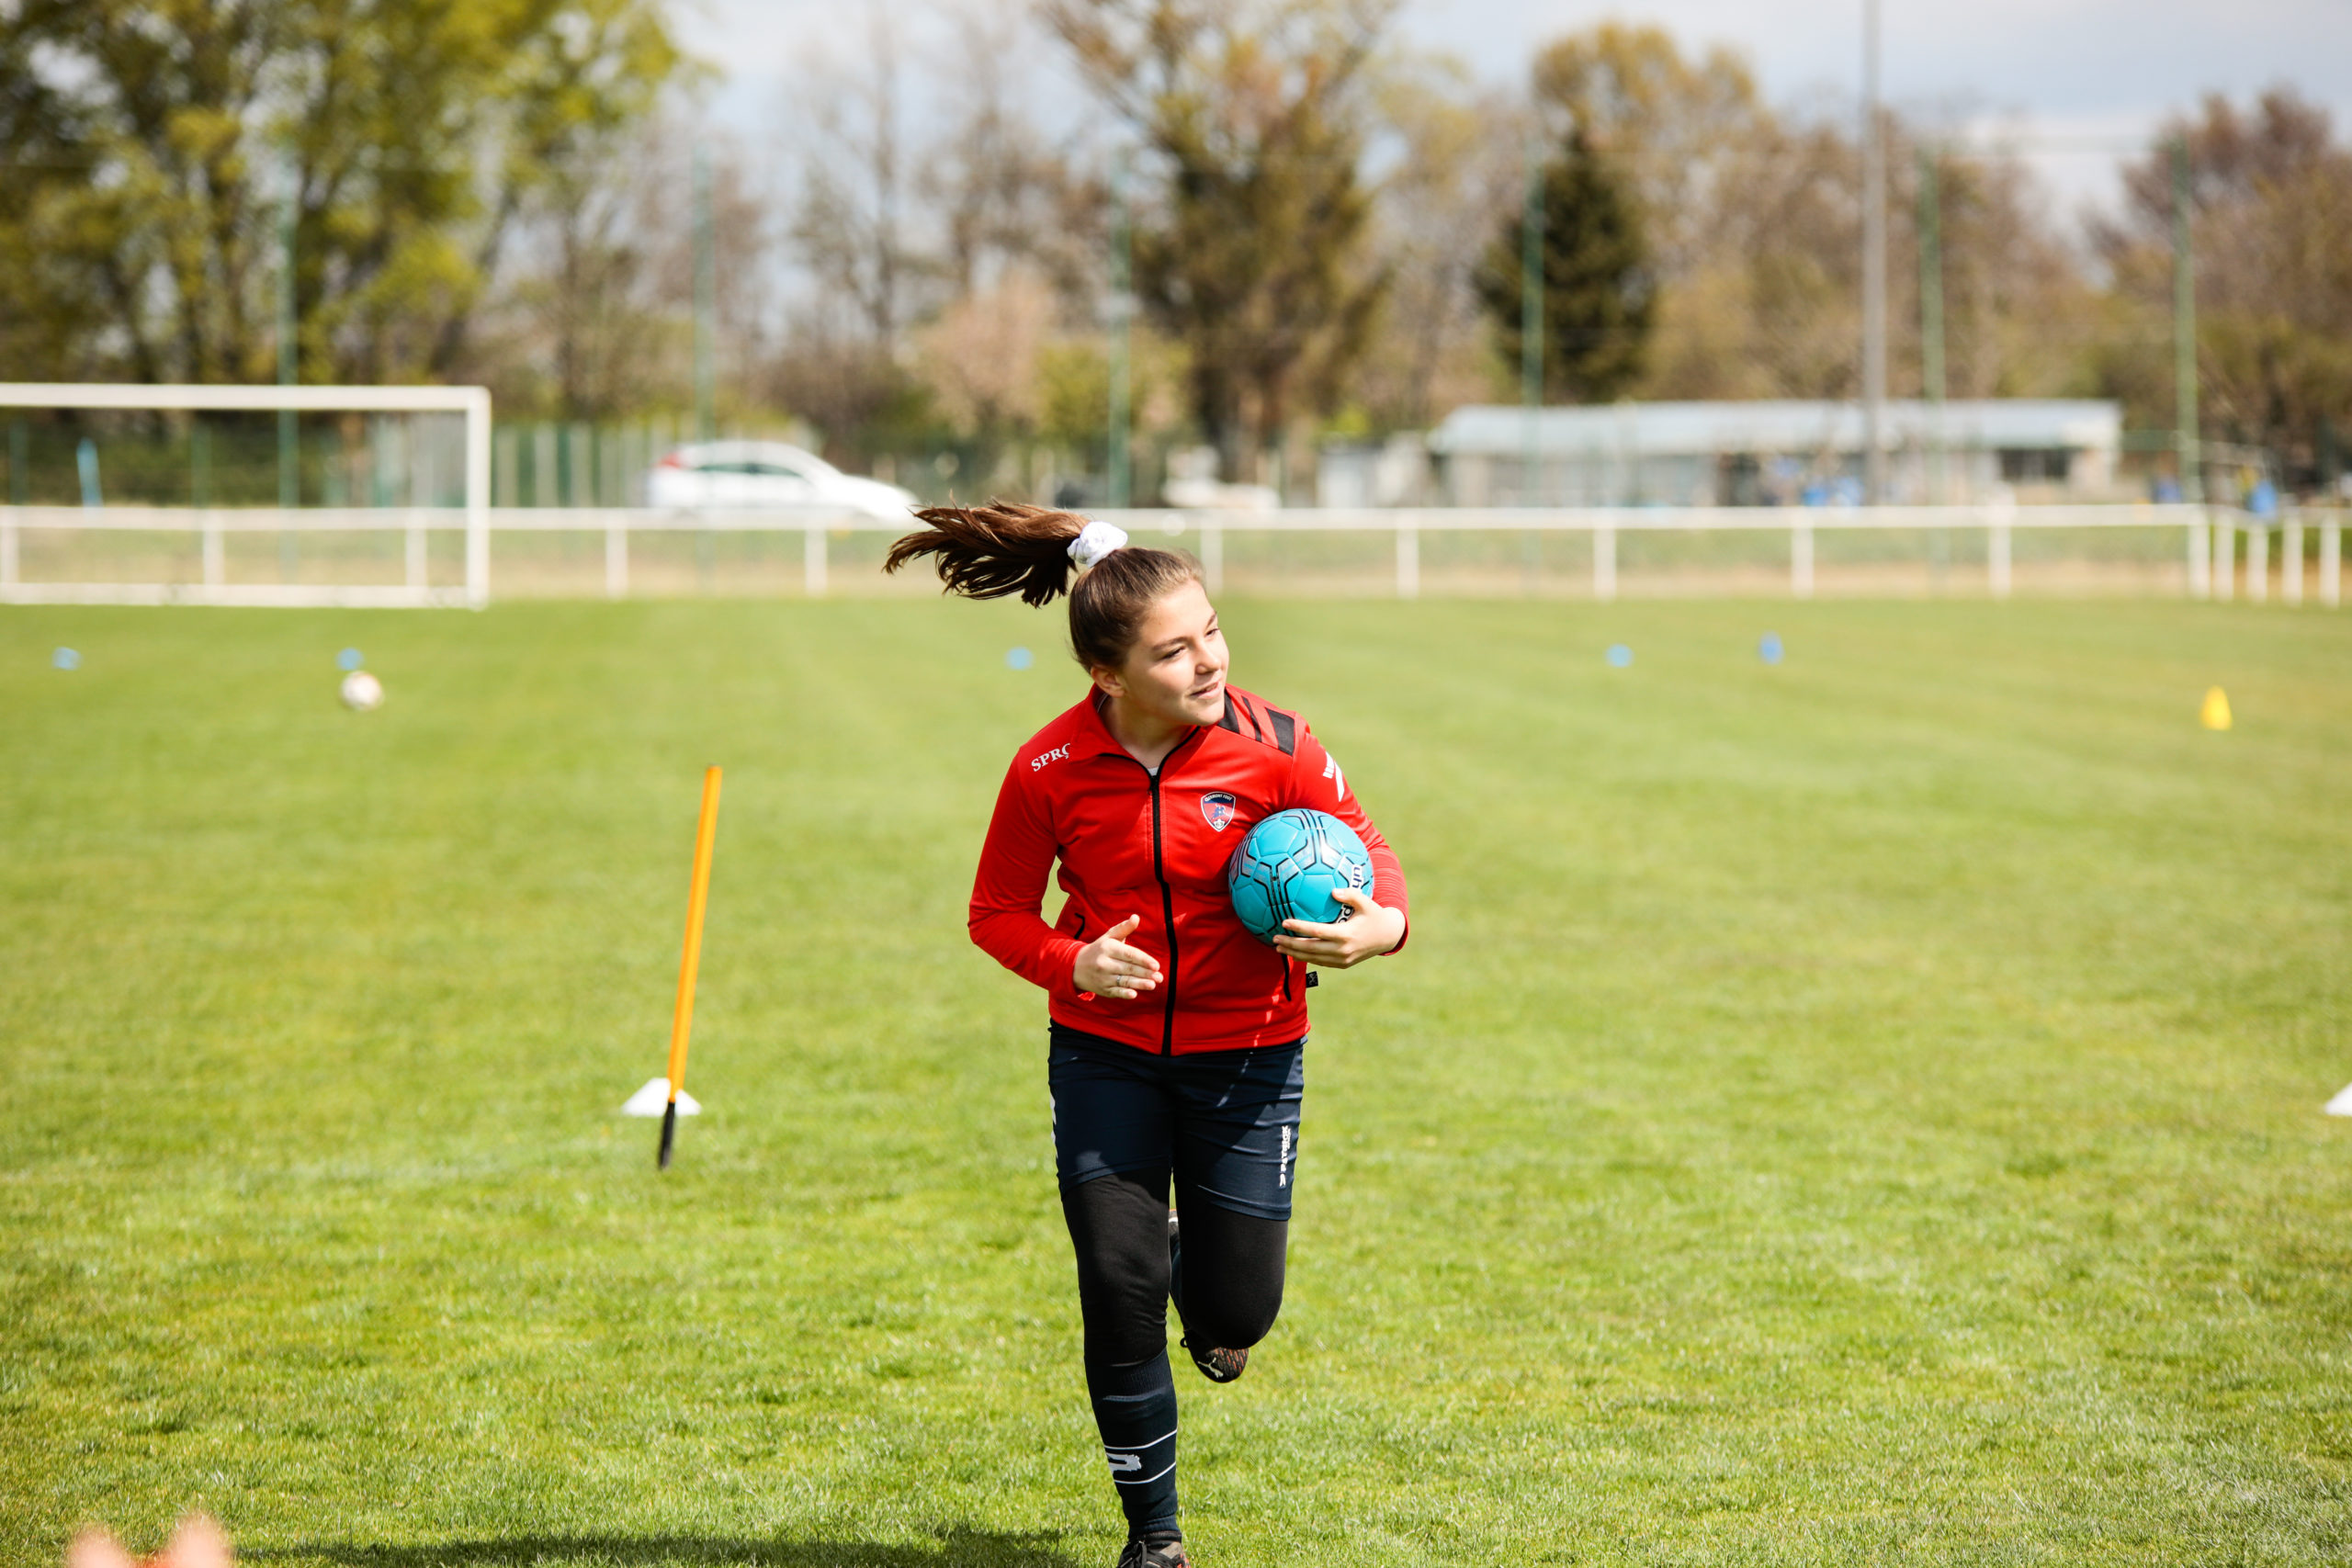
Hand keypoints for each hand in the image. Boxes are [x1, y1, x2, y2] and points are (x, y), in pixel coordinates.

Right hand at [1074, 914, 1161, 998]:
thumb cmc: (1099, 949)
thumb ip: (1124, 928)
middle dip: (1145, 973)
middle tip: (1160, 977)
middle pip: (1129, 968)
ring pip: (1124, 981)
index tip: (1156, 965)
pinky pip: (1115, 992)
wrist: (1076, 967)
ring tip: (1153, 985)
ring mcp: (1103, 977)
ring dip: (1139, 984)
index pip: (1129, 954)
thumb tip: (1136, 917)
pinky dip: (1124, 994)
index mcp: (1108, 948)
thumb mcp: (1109, 937)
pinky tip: (1134, 994)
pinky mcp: (1103, 990)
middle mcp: (1105, 963)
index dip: (1143, 960)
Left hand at [1273, 887, 1404, 968]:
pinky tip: (1295, 952)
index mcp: (1346, 934)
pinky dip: (1307, 958)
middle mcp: (1342, 950)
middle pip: (1310, 949)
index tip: (1284, 922)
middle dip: (1290, 945)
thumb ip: (1350, 895)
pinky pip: (1321, 962)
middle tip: (1274, 939)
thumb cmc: (1374, 915)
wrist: (1388, 936)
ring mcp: (1342, 960)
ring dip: (1295, 953)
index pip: (1316, 931)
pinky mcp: (1343, 964)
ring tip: (1279, 948)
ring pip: (1313, 958)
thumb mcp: (1365, 901)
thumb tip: (1332, 891)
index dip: (1299, 927)